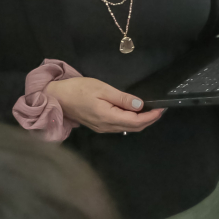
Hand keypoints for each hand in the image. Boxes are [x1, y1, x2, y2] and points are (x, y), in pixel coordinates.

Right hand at [45, 76, 165, 134]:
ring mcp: (102, 128)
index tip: (161, 109)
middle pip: (134, 128)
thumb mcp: (102, 89)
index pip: (136, 121)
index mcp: (108, 117)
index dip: (151, 117)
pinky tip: (134, 113)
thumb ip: (122, 98)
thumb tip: (140, 105)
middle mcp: (106, 127)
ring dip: (140, 121)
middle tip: (160, 109)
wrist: (56, 97)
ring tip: (151, 111)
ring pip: (127, 128)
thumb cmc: (77, 89)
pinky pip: (119, 127)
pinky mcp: (98, 126)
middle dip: (149, 120)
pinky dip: (130, 121)